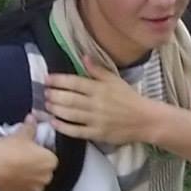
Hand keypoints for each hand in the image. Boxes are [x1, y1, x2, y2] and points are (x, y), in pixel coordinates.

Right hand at [0, 127, 57, 190]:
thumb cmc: (9, 148)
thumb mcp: (21, 134)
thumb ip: (30, 127)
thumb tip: (32, 119)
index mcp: (51, 162)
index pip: (50, 158)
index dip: (41, 155)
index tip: (32, 152)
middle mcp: (46, 178)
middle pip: (44, 173)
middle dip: (36, 168)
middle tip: (23, 161)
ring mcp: (34, 190)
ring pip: (35, 184)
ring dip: (29, 180)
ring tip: (15, 172)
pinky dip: (19, 189)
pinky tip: (10, 181)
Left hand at [43, 60, 159, 146]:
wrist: (145, 120)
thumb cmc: (129, 98)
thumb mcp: (115, 80)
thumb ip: (98, 70)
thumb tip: (83, 57)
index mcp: (100, 88)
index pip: (75, 82)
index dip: (59, 80)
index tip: (48, 79)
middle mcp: (96, 103)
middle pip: (69, 99)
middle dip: (54, 95)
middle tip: (45, 92)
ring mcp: (95, 120)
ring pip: (70, 114)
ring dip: (56, 109)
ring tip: (47, 105)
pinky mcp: (96, 134)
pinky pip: (76, 131)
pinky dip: (63, 127)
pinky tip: (54, 122)